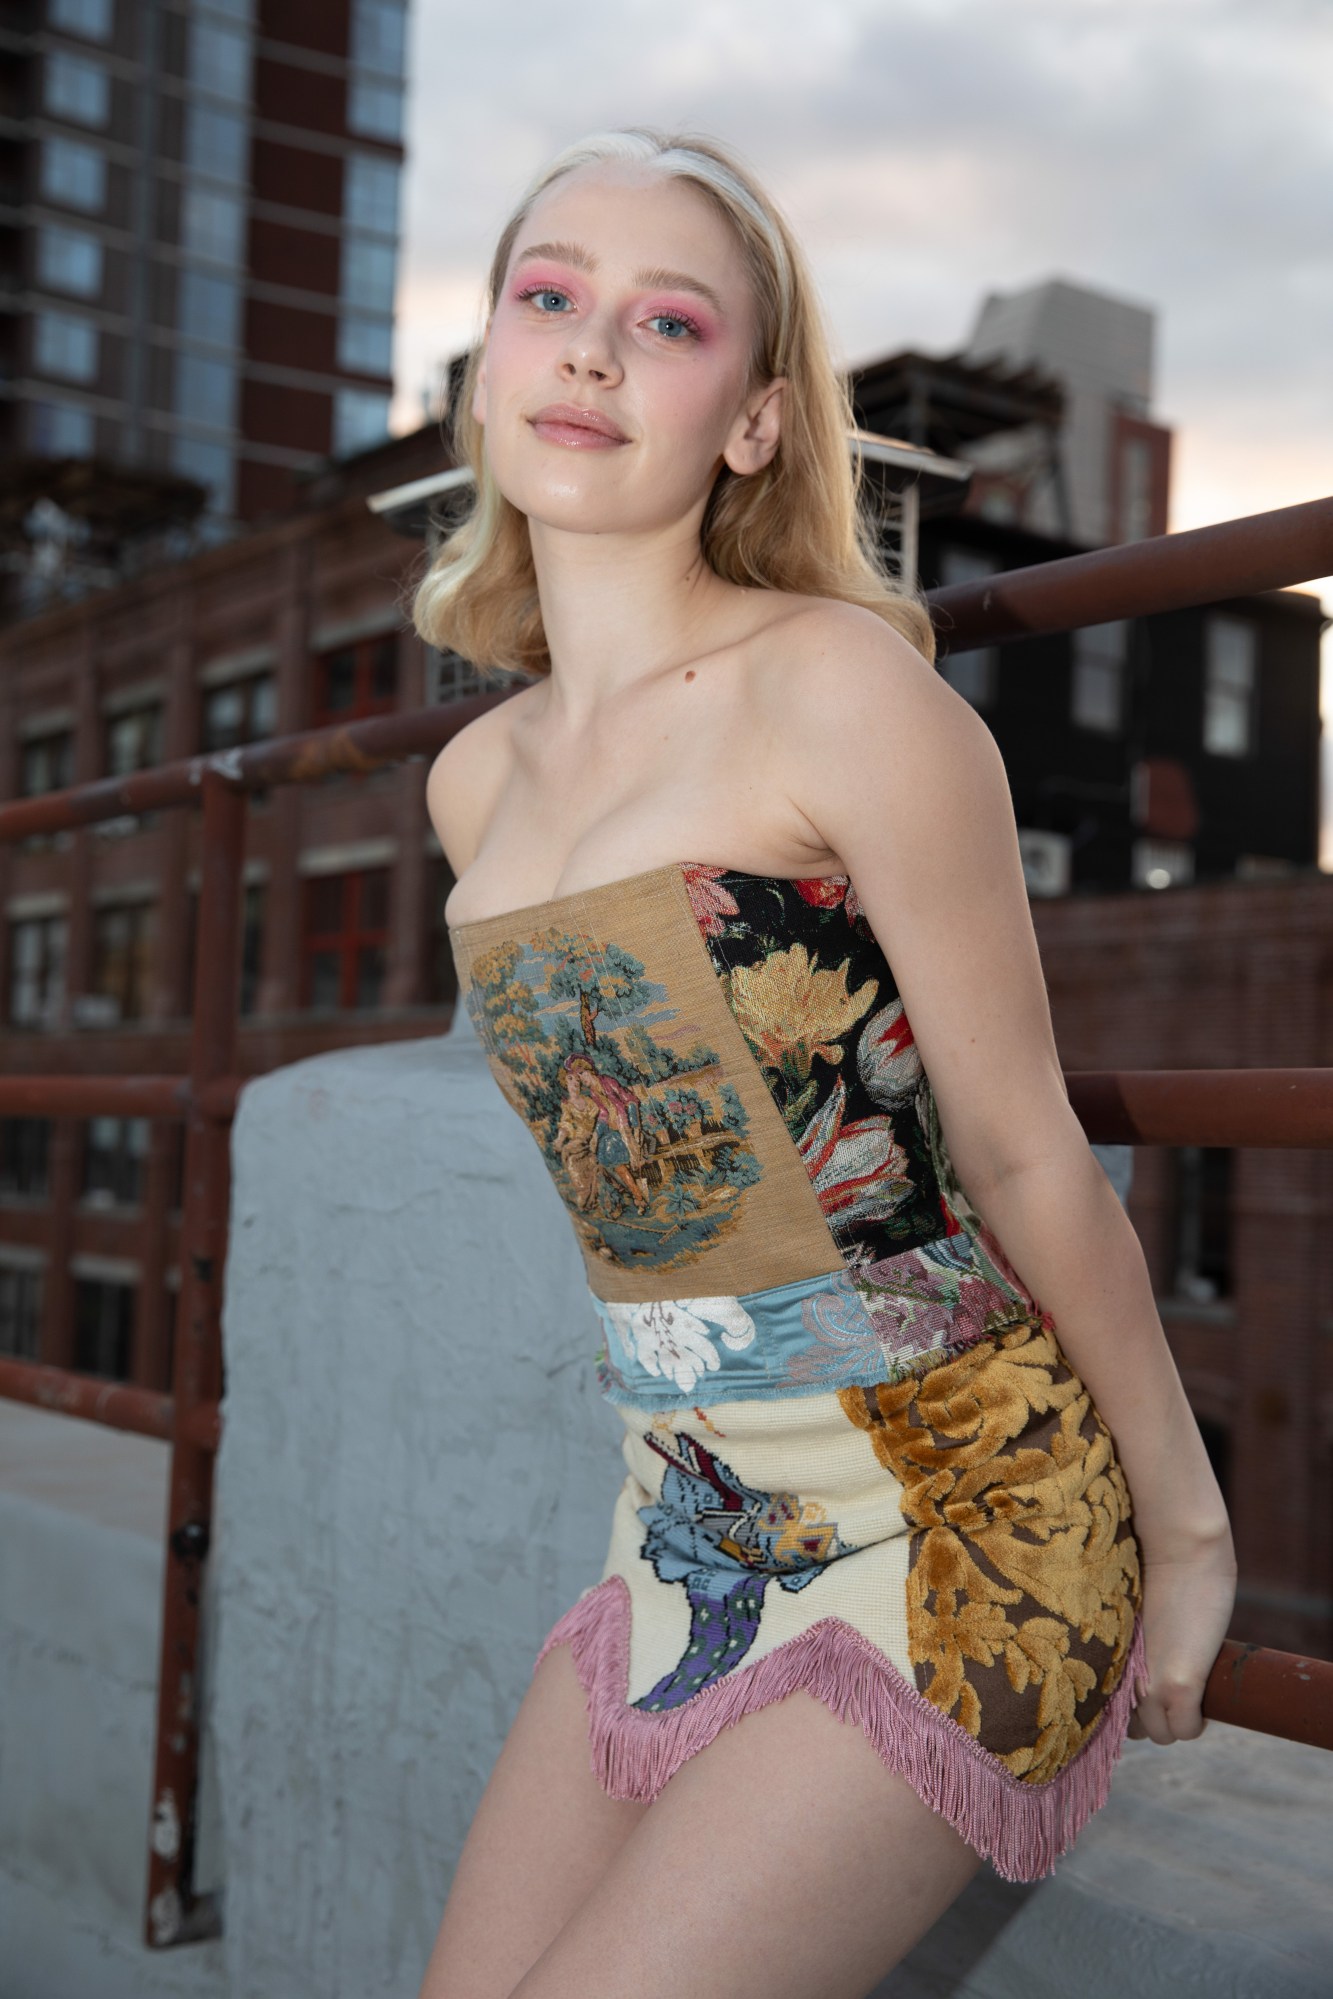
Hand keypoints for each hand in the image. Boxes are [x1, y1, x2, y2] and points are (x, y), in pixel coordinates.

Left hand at [1127, 1538, 1237, 1744]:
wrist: (1180, 1549)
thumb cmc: (1157, 1568)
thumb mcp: (1133, 1613)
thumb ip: (1129, 1640)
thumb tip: (1138, 1649)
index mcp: (1108, 1657)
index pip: (1109, 1708)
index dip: (1131, 1704)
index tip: (1145, 1693)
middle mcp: (1122, 1676)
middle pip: (1133, 1726)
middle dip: (1151, 1715)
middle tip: (1170, 1692)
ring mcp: (1150, 1684)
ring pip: (1159, 1733)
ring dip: (1174, 1720)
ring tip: (1188, 1694)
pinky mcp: (1180, 1686)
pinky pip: (1186, 1729)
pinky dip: (1195, 1722)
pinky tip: (1202, 1702)